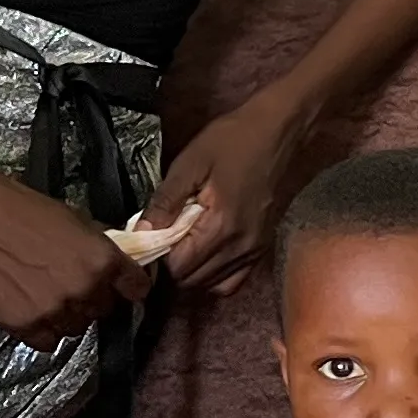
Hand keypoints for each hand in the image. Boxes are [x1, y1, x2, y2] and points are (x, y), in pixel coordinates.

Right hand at [0, 164, 146, 348]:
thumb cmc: (19, 207)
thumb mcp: (74, 220)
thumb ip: (100, 247)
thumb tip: (118, 263)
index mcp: (102, 260)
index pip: (136, 289)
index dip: (128, 286)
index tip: (120, 285)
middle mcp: (84, 289)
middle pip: (104, 310)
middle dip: (92, 298)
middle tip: (69, 282)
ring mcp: (53, 310)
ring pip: (76, 328)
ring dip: (67, 315)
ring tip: (43, 292)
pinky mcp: (22, 325)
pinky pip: (46, 341)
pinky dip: (41, 329)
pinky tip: (28, 306)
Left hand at [146, 82, 322, 298]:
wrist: (276, 133)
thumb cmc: (231, 142)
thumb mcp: (190, 163)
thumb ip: (165, 202)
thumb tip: (141, 233)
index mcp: (222, 226)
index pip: (179, 267)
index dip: (159, 255)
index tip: (154, 233)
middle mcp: (241, 247)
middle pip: (193, 280)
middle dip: (174, 264)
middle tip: (168, 234)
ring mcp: (255, 250)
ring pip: (212, 284)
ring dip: (193, 269)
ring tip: (186, 241)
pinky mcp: (262, 248)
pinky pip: (234, 281)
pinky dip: (215, 275)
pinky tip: (206, 252)